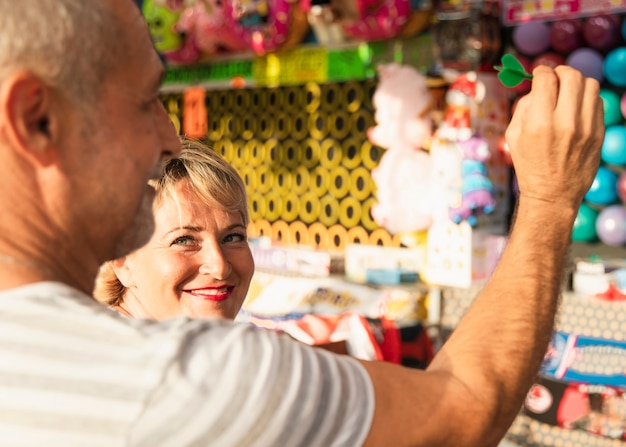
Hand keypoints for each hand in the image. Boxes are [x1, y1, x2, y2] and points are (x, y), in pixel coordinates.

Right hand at [505, 65, 603, 210]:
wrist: (552, 195)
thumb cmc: (529, 165)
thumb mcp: (514, 137)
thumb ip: (524, 107)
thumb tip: (538, 87)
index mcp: (539, 123)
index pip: (546, 79)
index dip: (541, 71)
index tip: (540, 74)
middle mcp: (565, 123)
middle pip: (571, 76)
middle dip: (561, 72)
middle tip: (555, 78)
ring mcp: (586, 128)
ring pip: (590, 84)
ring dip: (577, 83)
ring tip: (568, 91)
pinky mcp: (599, 134)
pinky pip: (598, 102)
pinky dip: (587, 98)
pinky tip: (577, 107)